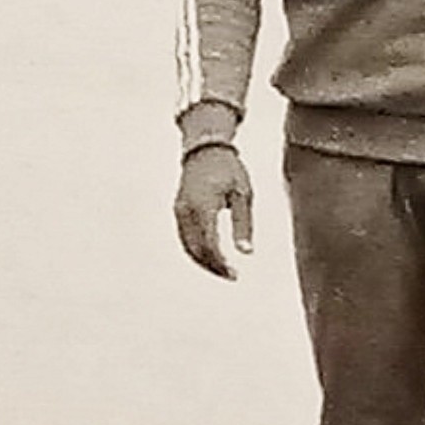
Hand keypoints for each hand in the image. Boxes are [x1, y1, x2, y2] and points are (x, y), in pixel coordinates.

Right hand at [173, 144, 255, 278]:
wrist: (206, 149)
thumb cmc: (229, 170)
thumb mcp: (243, 195)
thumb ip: (244, 225)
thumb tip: (246, 252)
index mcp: (204, 205)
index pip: (209, 244)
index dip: (221, 262)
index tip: (235, 274)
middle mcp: (187, 210)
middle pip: (196, 248)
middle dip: (212, 265)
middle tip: (231, 275)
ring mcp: (179, 210)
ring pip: (187, 245)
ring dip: (203, 260)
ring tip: (222, 269)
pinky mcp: (178, 209)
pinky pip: (184, 236)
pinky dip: (196, 250)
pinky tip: (211, 255)